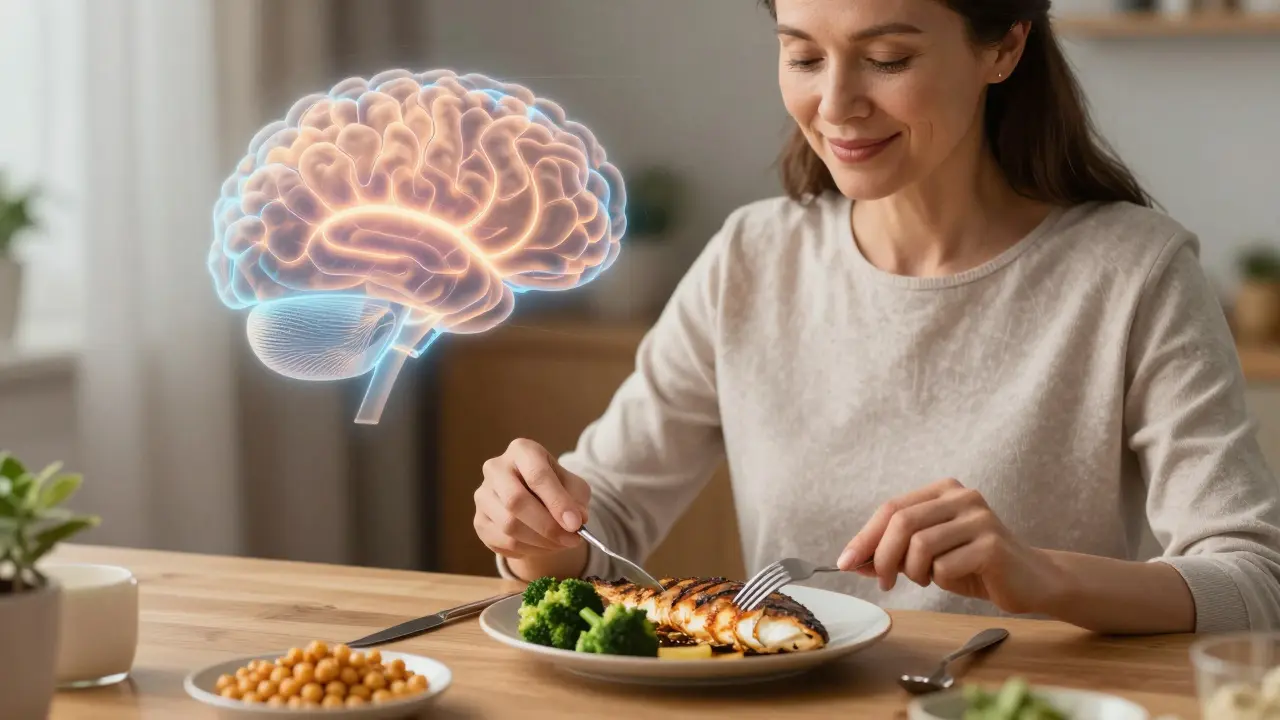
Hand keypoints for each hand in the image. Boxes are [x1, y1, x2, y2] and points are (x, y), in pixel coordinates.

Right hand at [474, 438, 591, 559]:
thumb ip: (577, 500)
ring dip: (541, 541)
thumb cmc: (555, 487)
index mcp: (521, 451)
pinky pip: (503, 542)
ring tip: (562, 544)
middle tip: (572, 540)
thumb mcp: (573, 487)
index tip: (576, 524)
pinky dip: (529, 550)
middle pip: (516, 501)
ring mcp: (483, 495)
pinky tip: (543, 546)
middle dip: (548, 526)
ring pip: (509, 525)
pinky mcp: (479, 520)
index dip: (557, 502)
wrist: (533, 500)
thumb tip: (577, 520)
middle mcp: (496, 468)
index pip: (537, 475)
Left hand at [836, 478, 1064, 614]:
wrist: (1032, 580)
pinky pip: (945, 566)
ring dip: (914, 571)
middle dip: (882, 557)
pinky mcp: (992, 545)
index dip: (864, 537)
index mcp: (943, 491)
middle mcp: (961, 497)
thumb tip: (852, 560)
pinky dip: (941, 580)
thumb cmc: (975, 566)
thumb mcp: (929, 554)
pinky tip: (955, 580)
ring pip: (920, 545)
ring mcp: (979, 518)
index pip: (891, 508)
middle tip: (884, 582)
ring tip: (927, 579)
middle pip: (901, 522)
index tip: (845, 562)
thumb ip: (894, 551)